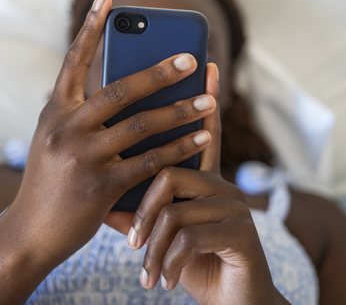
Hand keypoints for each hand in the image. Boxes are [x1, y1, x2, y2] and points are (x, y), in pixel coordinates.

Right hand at [8, 0, 217, 264]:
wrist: (29, 234)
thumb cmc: (50, 183)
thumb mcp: (56, 141)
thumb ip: (81, 115)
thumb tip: (129, 88)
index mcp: (54, 111)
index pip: (73, 61)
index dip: (90, 29)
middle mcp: (65, 128)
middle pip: (121, 90)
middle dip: (161, 72)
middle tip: (192, 58)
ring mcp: (83, 157)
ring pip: (142, 125)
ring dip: (181, 110)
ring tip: (211, 99)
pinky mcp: (101, 186)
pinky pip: (150, 161)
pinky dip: (180, 148)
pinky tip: (202, 137)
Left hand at [127, 64, 289, 304]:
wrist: (235, 304)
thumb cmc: (197, 266)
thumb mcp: (163, 239)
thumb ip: (140, 215)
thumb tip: (104, 200)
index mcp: (204, 181)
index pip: (198, 133)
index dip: (202, 100)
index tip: (203, 65)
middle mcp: (222, 186)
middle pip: (170, 170)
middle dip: (144, 211)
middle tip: (131, 242)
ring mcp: (234, 207)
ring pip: (175, 208)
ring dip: (155, 245)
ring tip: (146, 270)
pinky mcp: (241, 233)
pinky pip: (189, 236)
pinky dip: (169, 262)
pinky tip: (164, 281)